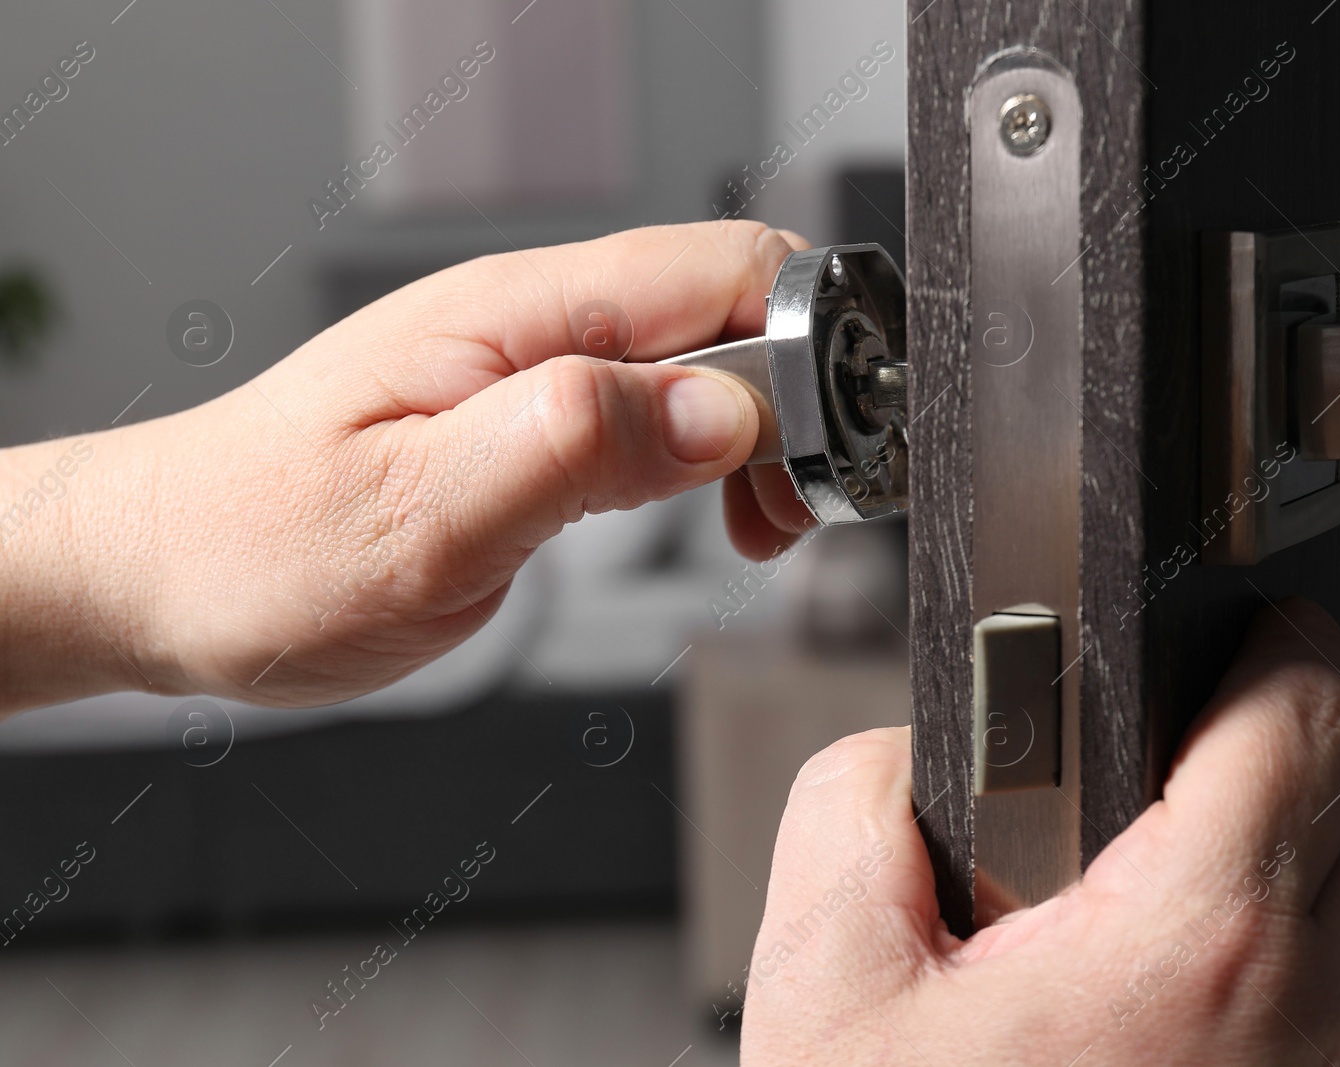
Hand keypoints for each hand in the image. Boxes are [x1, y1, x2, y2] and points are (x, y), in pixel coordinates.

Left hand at [0, 221, 819, 711]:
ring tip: (761, 529)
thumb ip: (574, 450)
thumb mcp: (419, 520)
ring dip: (766, 439)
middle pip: (738, 309)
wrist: (168, 571)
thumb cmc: (260, 548)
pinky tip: (714, 516)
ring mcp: (540, 365)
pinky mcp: (538, 415)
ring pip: (712, 360)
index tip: (815, 462)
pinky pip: (664, 407)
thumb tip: (721, 412)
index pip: (726, 273)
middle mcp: (538, 322)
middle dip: (802, 403)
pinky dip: (719, 460)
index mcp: (519, 316)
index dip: (804, 355)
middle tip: (791, 515)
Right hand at [743, 598, 1339, 1064]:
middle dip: (1304, 715)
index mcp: (1202, 947)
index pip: (1313, 710)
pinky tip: (1224, 966)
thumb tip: (904, 760)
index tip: (1239, 626)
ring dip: (1322, 833)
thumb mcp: (822, 986)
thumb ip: (854, 811)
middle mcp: (1319, 1023)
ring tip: (1202, 837)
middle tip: (1213, 708)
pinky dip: (1332, 943)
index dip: (1274, 636)